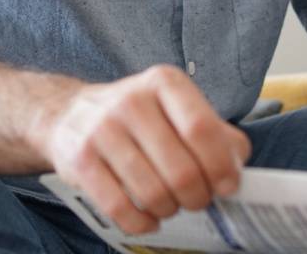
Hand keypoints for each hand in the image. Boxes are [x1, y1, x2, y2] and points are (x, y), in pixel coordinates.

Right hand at [41, 65, 250, 234]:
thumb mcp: (177, 107)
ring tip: (172, 205)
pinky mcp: (80, 160)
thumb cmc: (138, 115)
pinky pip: (120, 207)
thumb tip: (237, 163)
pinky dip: (142, 222)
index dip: (220, 165)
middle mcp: (132, 101)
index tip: (228, 186)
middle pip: (181, 168)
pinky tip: (149, 219)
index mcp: (164, 82)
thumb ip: (214, 131)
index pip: (201, 128)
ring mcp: (102, 130)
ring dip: (170, 209)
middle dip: (198, 196)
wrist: (70, 113)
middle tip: (198, 200)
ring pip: (152, 192)